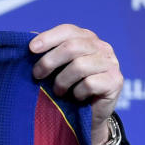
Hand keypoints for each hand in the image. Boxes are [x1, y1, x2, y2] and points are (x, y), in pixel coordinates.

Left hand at [29, 24, 122, 144]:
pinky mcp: (115, 81)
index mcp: (86, 38)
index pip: (67, 30)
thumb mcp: (56, 66)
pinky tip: (76, 97)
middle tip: (37, 75)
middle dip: (49, 61)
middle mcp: (101, 47)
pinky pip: (89, 83)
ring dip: (62, 81)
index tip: (31, 49)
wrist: (89, 114)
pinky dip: (77, 92)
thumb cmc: (69, 85)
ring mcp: (111, 63)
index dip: (48, 37)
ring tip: (58, 90)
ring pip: (79, 66)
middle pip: (72, 47)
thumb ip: (47, 51)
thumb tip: (28, 37)